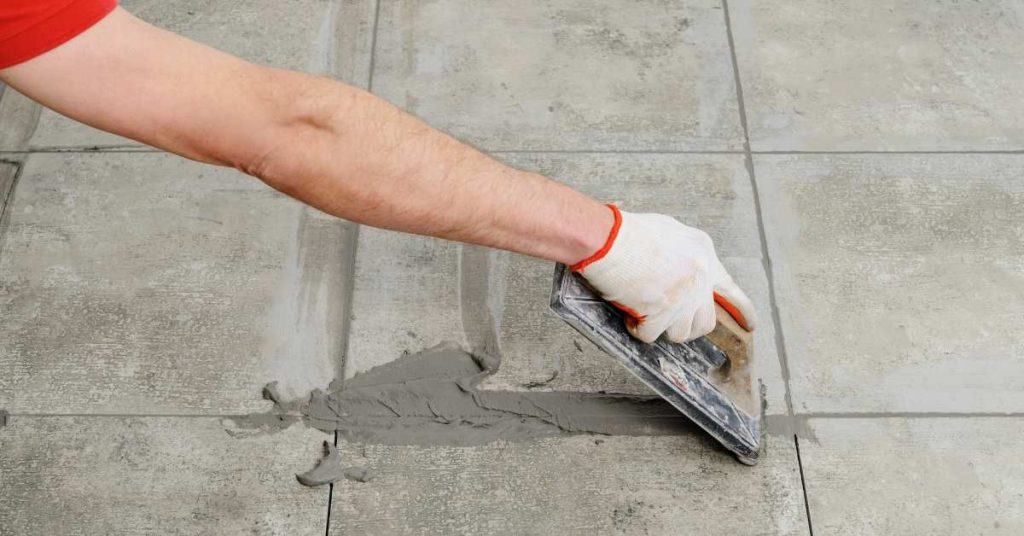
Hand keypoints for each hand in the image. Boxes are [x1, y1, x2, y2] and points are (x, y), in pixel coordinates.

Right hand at [573, 206, 756, 342]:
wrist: (608, 239)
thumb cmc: (629, 232)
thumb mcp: (669, 232)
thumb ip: (683, 254)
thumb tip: (682, 271)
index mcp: (704, 255)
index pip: (731, 290)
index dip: (742, 311)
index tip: (749, 326)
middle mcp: (700, 278)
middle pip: (706, 321)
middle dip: (689, 326)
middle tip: (670, 322)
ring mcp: (682, 297)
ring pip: (681, 333)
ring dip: (662, 328)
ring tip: (645, 313)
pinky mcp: (661, 312)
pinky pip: (650, 335)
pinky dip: (637, 328)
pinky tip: (628, 314)